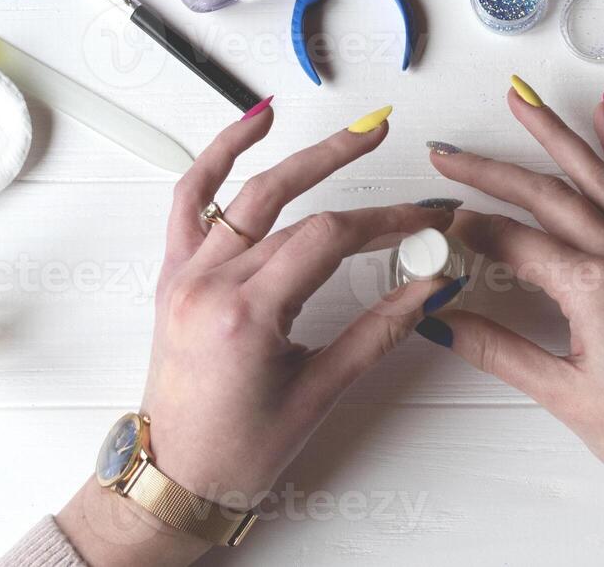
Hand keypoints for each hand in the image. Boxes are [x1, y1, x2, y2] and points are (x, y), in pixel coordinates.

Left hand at [59, 104, 459, 565]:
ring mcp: (184, 275)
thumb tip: (431, 286)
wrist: (174, 479)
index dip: (385, 221)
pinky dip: (218, 157)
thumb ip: (380, 330)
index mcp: (245, 316)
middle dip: (346, 170)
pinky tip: (252, 125)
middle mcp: (208, 285)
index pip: (327, 239)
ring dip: (293, 154)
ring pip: (242, 193)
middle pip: (291, 209)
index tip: (423, 218)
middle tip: (383, 137)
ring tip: (336, 128)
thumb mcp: (321, 393)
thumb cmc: (238, 451)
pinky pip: (191, 200)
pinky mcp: (173, 275)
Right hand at [424, 80, 603, 566]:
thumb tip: (439, 320)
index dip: (466, 230)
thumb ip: (498, 350)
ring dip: (556, 136)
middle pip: (548, 197)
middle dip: (491, 170)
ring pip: (597, 178)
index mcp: (598, 291)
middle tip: (444, 152)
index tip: (427, 219)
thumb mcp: (565, 397)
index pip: (514, 243)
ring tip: (520, 99)